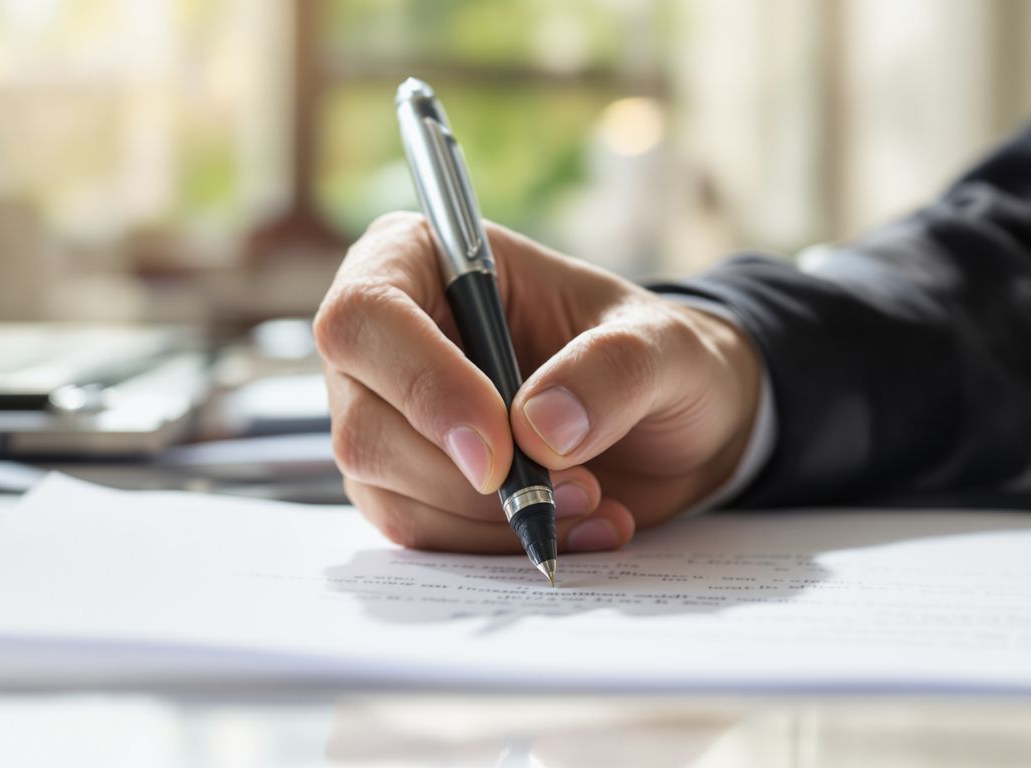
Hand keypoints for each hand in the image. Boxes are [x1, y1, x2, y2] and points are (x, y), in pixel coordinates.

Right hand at [314, 212, 762, 553]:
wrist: (668, 426)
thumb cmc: (655, 358)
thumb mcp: (664, 346)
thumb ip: (613, 370)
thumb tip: (538, 427)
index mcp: (421, 260)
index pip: (366, 317)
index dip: (423, 386)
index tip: (501, 450)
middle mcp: (384, 339)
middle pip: (362, 423)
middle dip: (467, 478)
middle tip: (576, 488)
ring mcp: (384, 416)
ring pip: (384, 491)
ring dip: (491, 519)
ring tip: (591, 503)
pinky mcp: (402, 484)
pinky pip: (418, 534)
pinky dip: (494, 545)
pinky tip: (568, 528)